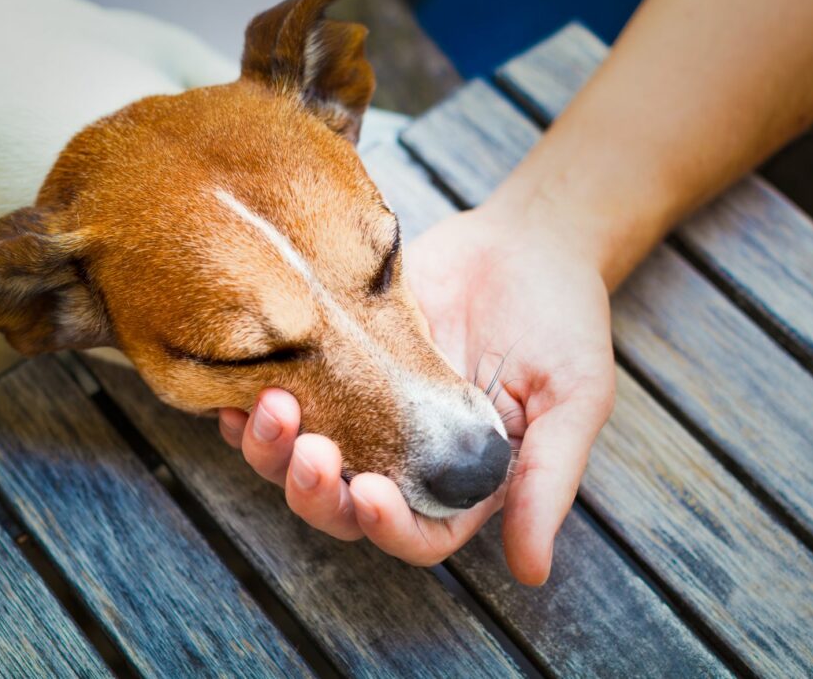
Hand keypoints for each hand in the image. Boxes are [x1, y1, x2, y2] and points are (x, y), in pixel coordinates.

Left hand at [220, 205, 615, 583]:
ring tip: (269, 410)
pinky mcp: (336, 361)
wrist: (528, 241)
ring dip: (274, 453)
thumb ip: (549, 481)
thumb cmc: (562, 319)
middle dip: (316, 493)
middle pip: (345, 509)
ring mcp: (367, 409)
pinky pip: (287, 398)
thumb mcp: (575, 400)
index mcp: (464, 481)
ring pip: (302, 462)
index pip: (418, 534)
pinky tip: (237, 394)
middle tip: (310, 451)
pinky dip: (253, 408)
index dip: (387, 527)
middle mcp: (408, 457)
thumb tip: (532, 571)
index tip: (368, 492)